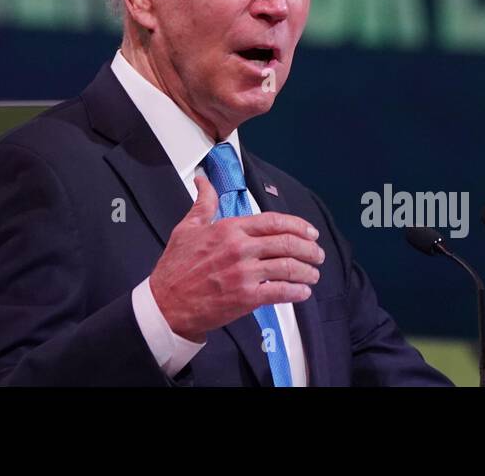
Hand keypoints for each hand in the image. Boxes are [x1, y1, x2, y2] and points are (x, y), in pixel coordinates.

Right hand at [148, 174, 323, 342]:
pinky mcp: (246, 297)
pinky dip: (296, 292)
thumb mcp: (187, 227)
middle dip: (309, 249)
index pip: (274, 222)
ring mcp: (244, 273)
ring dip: (307, 272)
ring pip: (288, 267)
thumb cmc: (176, 266)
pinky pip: (280, 292)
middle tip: (318, 255)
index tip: (310, 232)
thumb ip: (203, 203)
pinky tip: (302, 293)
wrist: (166, 303)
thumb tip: (203, 181)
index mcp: (230, 229)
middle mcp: (240, 248)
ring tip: (313, 275)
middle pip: (287, 243)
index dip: (298, 226)